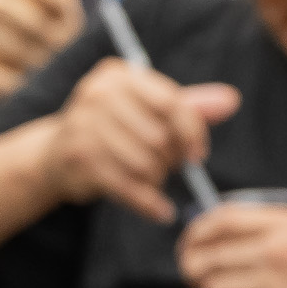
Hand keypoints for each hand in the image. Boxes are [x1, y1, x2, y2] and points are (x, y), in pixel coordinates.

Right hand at [46, 58, 239, 222]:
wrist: (55, 155)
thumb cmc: (112, 129)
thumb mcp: (147, 110)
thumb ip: (189, 106)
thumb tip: (231, 101)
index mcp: (117, 76)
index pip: (171, 103)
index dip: (193, 133)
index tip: (198, 155)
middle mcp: (97, 95)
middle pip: (159, 136)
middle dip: (170, 159)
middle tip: (165, 168)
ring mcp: (84, 126)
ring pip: (145, 163)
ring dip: (156, 180)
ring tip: (151, 182)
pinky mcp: (78, 159)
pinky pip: (127, 186)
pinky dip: (148, 204)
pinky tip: (159, 211)